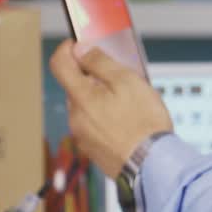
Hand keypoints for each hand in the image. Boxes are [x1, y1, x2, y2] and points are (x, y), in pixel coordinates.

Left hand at [48, 40, 172, 177]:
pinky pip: (94, 125)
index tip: (81, 45)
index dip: (68, 49)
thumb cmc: (144, 124)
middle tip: (120, 79)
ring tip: (129, 105)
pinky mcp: (92, 149)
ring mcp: (82, 135)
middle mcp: (75, 117)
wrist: (152, 166)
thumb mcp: (127, 81)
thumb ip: (100, 62)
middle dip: (93, 78)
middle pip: (75, 86)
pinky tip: (127, 123)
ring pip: (86, 107)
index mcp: (81, 97)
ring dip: (102, 100)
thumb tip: (80, 49)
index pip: (59, 64)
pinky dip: (106, 118)